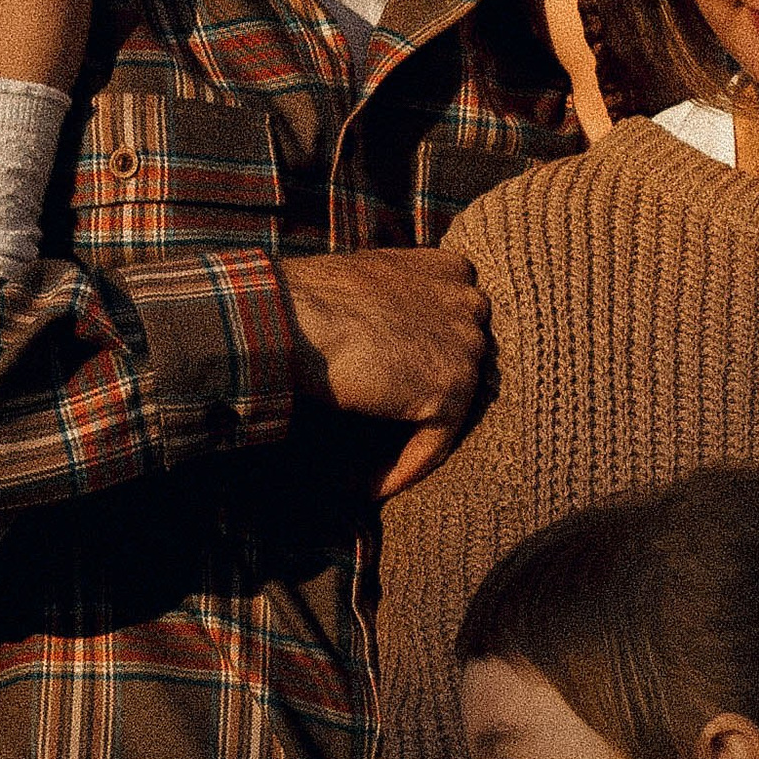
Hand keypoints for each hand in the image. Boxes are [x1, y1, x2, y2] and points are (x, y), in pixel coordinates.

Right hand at [284, 247, 490, 497]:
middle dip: (428, 396)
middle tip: (388, 429)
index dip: (433, 353)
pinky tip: (367, 487)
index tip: (400, 386)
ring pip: (450, 408)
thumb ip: (399, 300)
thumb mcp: (368, 281)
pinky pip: (434, 445)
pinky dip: (402, 470)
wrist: (290, 318)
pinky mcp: (451, 390)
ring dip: (410, 437)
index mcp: (450, 270)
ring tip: (366, 466)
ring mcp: (465, 348)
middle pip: (462, 364)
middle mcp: (469, 304)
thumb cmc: (308, 300)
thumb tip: (392, 337)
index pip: (459, 319)